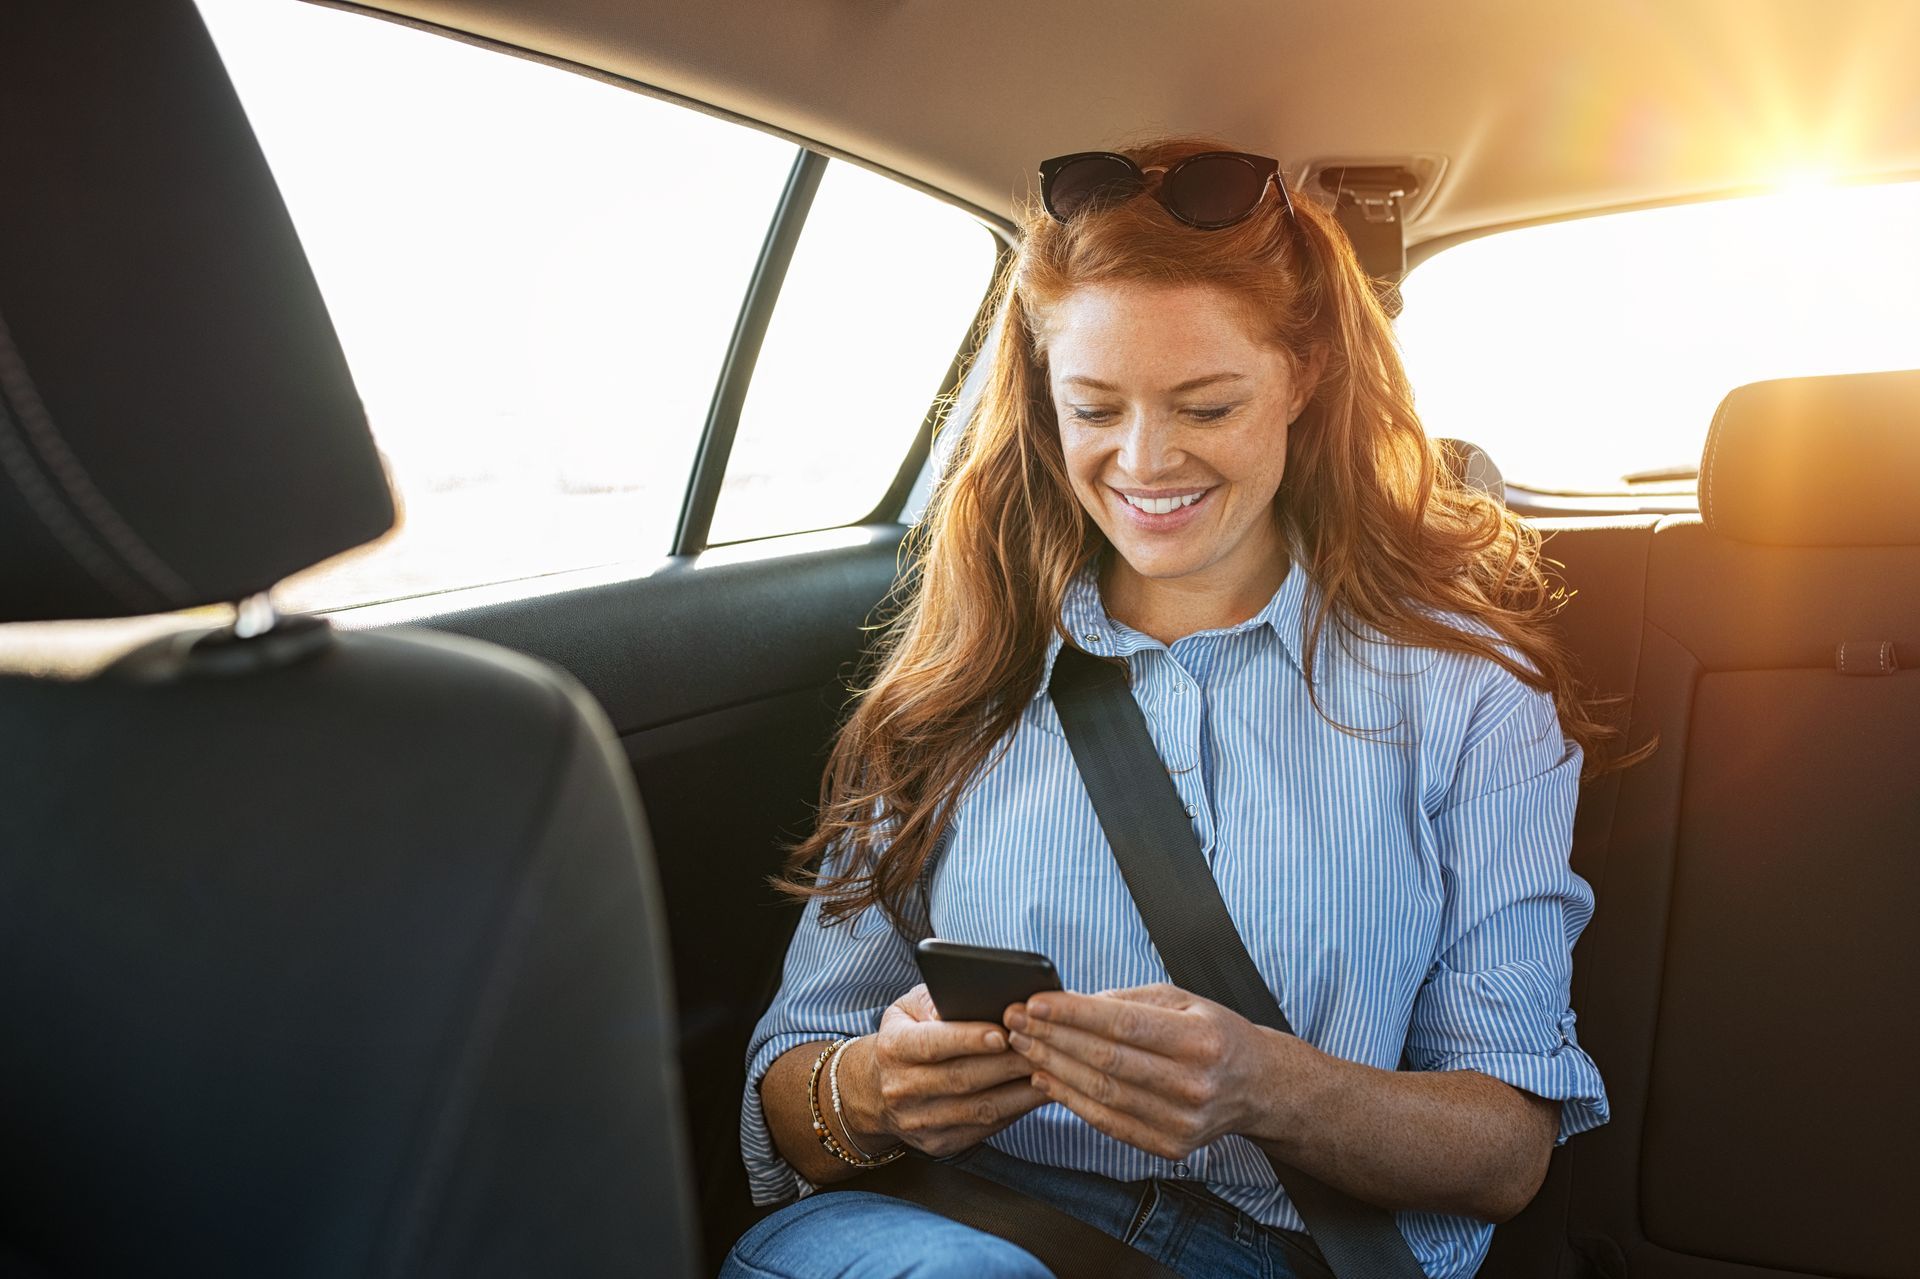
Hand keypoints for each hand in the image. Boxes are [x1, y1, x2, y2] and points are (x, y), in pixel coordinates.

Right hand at [841, 984, 1046, 1158]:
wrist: (876, 1089)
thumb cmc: (907, 1034)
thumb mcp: (910, 1008)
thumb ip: (938, 1000)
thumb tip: (980, 999)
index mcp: (893, 1048)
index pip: (933, 1044)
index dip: (969, 1039)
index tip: (1004, 1032)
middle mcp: (900, 1089)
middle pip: (962, 1078)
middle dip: (1008, 1063)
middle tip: (1045, 1047)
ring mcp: (919, 1122)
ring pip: (979, 1109)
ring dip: (1021, 1091)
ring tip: (1051, 1070)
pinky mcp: (939, 1144)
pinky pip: (985, 1129)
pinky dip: (1016, 1110)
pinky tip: (1038, 1093)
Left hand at [1005, 982, 1288, 1161]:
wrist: (1257, 1086)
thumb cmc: (1214, 1033)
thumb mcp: (1183, 1000)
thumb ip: (1127, 999)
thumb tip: (1071, 1003)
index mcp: (1200, 1039)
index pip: (1123, 1024)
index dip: (1073, 1014)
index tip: (1034, 1002)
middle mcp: (1194, 1084)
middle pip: (1106, 1060)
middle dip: (1052, 1038)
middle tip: (1015, 1022)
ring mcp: (1182, 1122)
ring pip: (1102, 1093)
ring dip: (1054, 1068)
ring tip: (1023, 1046)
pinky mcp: (1170, 1147)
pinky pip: (1109, 1123)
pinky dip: (1071, 1101)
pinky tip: (1046, 1078)